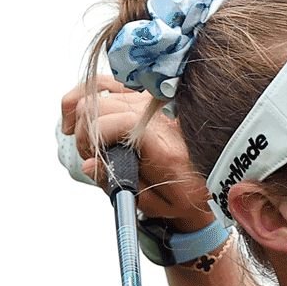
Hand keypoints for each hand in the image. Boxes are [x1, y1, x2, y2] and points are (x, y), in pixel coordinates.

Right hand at [60, 76, 213, 230]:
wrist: (210, 173)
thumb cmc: (185, 190)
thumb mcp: (156, 202)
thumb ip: (121, 184)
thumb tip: (90, 166)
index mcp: (164, 146)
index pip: (118, 123)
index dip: (94, 140)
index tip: (93, 160)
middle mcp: (157, 116)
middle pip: (99, 107)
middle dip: (85, 135)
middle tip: (93, 158)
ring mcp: (150, 101)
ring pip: (96, 94)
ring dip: (83, 121)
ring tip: (89, 144)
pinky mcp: (143, 93)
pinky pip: (104, 82)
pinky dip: (82, 96)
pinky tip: (76, 116)